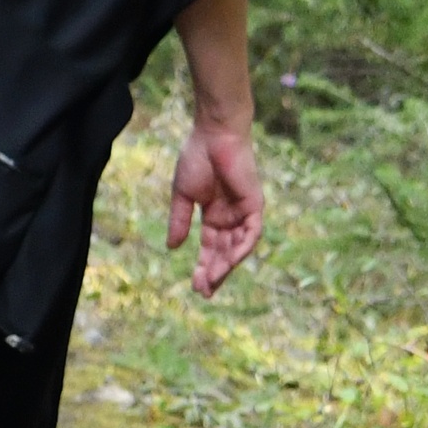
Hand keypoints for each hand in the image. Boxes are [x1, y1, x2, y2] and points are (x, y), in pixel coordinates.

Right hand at [167, 115, 266, 291]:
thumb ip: (179, 221)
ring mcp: (244, 213)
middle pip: (225, 252)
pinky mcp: (255, 206)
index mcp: (214, 215)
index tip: (196, 286)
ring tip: (212, 281)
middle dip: (214, 272)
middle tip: (204, 291)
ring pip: (238, 247)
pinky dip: (242, 248)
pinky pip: (252, 233)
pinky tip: (230, 262)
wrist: (213, 136)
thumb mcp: (182, 195)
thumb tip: (172, 248)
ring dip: (227, 265)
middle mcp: (231, 218)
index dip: (204, 266)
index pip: (211, 247)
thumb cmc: (196, 159)